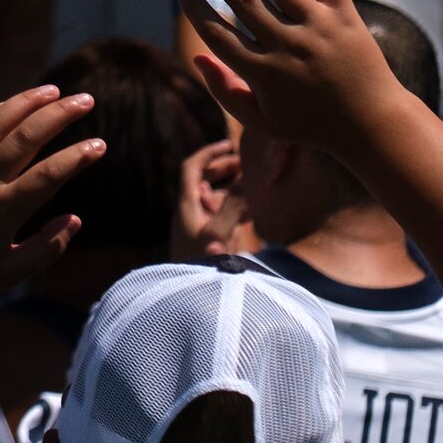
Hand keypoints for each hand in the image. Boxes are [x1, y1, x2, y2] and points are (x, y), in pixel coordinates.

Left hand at [0, 85, 104, 303]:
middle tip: (86, 99)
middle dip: (59, 114)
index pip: (49, 174)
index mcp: (4, 209)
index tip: (100, 145)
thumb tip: (76, 220)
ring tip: (52, 90)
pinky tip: (6, 104)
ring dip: (25, 101)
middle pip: (26, 137)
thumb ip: (48, 248)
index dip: (77, 157)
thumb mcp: (11, 274)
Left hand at [170, 137, 252, 258]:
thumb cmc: (202, 264)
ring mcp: (200, 227)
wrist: (194, 297)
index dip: (209, 154)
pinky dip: (238, 208)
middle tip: (249, 161)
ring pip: (216, 198)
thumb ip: (233, 206)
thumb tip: (247, 179)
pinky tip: (256, 209)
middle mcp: (191, 213)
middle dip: (225, 168)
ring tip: (256, 181)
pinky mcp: (211, 242)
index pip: (192, 168)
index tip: (230, 145)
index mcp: (186, 205)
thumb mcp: (218, 233)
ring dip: (234, 188)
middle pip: (204, 180)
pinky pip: (223, 217)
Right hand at [182, 0, 410, 149]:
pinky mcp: (346, 19)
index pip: (218, 33)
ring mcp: (319, 30)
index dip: (196, 9)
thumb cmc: (311, 125)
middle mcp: (288, 47)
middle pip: (243, 0)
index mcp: (262, 73)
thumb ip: (225, 91)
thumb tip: (197, 55)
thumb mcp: (262, 122)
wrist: (373, 126)